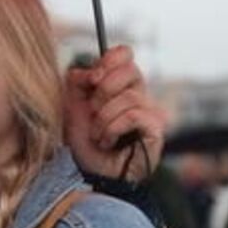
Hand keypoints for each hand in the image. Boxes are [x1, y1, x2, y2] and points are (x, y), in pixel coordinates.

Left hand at [63, 45, 166, 181]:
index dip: (109, 60)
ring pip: (129, 97)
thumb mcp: (71, 105)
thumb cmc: (83, 141)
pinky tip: (107, 142)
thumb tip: (91, 71)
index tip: (92, 78)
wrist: (88, 173)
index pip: (125, 54)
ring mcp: (150, 112)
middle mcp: (139, 95)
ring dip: (104, 118)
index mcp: (120, 85)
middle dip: (103, 91)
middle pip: (130, 70)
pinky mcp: (155, 129)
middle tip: (92, 111)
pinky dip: (113, 129)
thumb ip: (78, 80)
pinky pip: (134, 115)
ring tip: (97, 135)